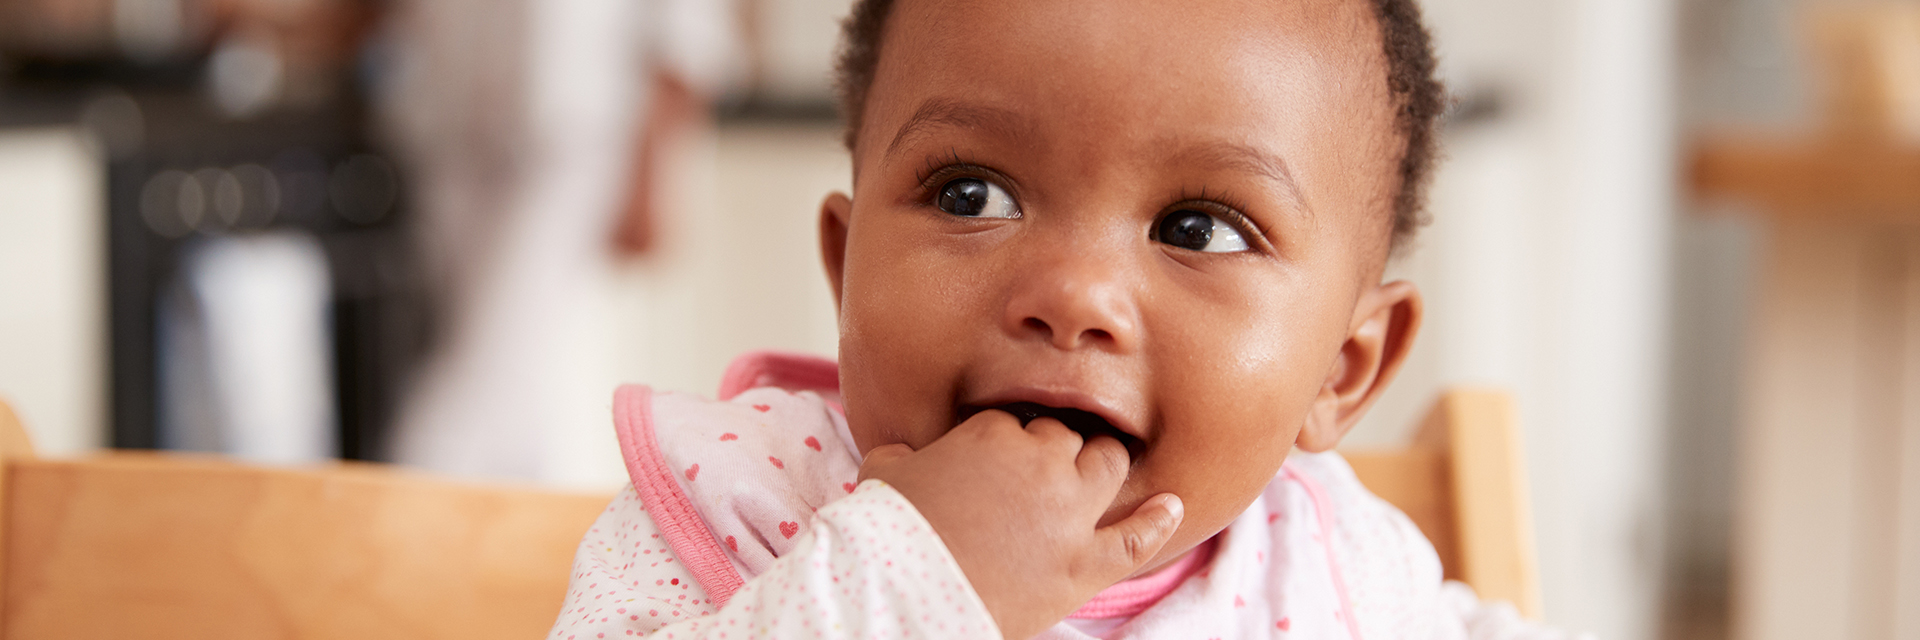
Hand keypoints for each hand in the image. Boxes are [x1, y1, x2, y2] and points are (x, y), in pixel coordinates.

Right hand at [859, 410, 1184, 639]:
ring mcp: (1068, 513)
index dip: (1009, 442)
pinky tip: (1171, 507)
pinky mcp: (1082, 564)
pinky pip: (1135, 537)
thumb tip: (899, 454)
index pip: (1015, 422)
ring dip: (1102, 467)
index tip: (999, 460)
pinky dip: (1157, 520)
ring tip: (1097, 474)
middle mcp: (1041, 462)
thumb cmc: (886, 531)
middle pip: (1066, 439)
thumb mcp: (884, 473)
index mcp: (992, 433)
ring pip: (1107, 467)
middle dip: (1056, 450)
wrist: (901, 593)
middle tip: (1041, 473)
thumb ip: (901, 453)